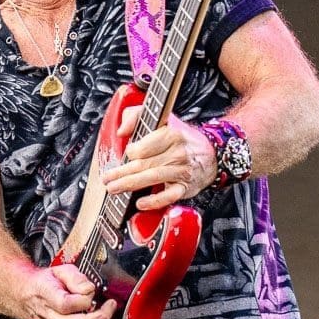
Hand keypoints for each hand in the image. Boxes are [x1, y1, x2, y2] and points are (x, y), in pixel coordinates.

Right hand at [12, 262, 116, 318]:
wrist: (26, 294)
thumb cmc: (44, 282)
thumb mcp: (60, 270)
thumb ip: (76, 277)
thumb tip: (89, 289)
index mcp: (45, 294)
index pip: (66, 304)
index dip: (83, 298)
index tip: (90, 290)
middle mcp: (47, 314)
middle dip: (96, 316)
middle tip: (109, 306)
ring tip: (105, 313)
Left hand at [101, 107, 216, 210]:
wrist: (211, 154)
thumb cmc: (180, 137)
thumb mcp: (162, 118)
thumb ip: (136, 115)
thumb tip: (121, 130)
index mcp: (172, 134)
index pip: (144, 147)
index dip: (132, 151)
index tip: (127, 153)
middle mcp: (178, 153)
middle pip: (143, 164)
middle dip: (121, 172)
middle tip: (106, 178)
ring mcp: (182, 171)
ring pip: (152, 178)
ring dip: (130, 184)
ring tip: (113, 188)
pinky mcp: (185, 187)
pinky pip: (169, 196)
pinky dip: (155, 200)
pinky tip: (141, 203)